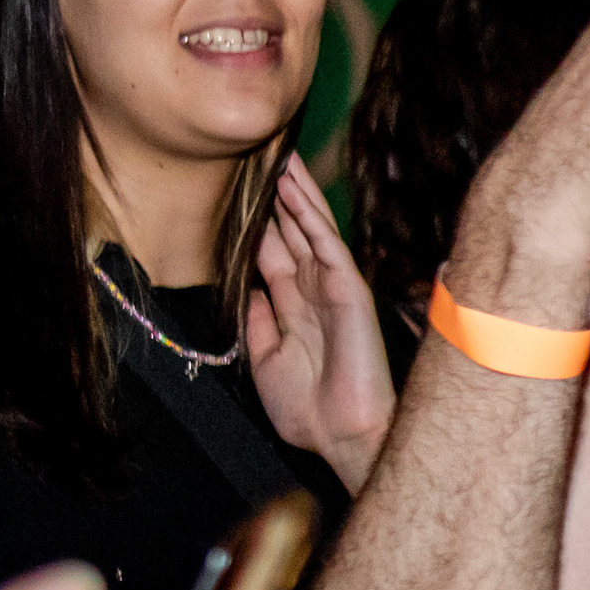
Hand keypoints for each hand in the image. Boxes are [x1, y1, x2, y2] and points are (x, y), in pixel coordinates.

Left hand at [241, 158, 395, 489]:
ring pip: (310, 229)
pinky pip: (326, 245)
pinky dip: (310, 216)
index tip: (240, 190)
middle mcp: (315, 291)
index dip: (258, 221)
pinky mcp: (349, 290)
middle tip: (262, 155)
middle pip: (292, 231)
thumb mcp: (264, 360)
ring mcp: (334, 288)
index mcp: (295, 307)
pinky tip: (296, 190)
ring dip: (295, 193)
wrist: (339, 434)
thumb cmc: (307, 408)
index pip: (273, 252)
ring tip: (279, 156)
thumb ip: (258, 321)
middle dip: (278, 196)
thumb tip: (249, 288)